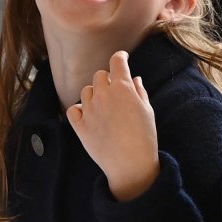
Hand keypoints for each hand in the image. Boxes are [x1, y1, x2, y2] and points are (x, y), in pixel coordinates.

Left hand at [67, 51, 159, 200]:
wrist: (130, 164)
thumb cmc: (144, 137)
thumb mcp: (147, 110)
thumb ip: (139, 91)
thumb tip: (134, 79)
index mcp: (123, 88)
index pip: (117, 62)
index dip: (120, 57)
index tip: (122, 58)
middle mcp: (104, 95)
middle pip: (100, 75)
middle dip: (108, 79)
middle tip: (115, 90)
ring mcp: (90, 110)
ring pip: (86, 91)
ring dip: (94, 94)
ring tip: (103, 106)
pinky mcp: (80, 126)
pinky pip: (74, 109)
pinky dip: (80, 110)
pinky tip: (88, 115)